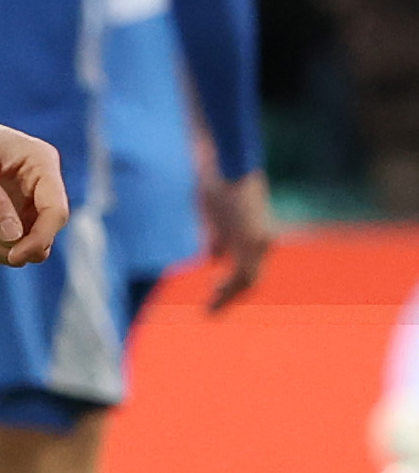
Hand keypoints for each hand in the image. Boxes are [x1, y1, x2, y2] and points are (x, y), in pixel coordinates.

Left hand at [0, 85, 67, 264]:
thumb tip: (14, 237)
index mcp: (41, 163)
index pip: (56, 211)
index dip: (40, 238)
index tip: (14, 254)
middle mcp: (40, 183)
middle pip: (45, 232)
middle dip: (16, 246)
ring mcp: (27, 199)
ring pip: (30, 242)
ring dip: (3, 248)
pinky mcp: (11, 210)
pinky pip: (13, 241)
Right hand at [201, 169, 275, 311]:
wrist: (230, 161)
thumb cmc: (219, 177)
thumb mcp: (216, 210)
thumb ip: (218, 235)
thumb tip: (215, 258)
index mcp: (255, 231)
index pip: (246, 265)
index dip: (230, 283)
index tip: (213, 288)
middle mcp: (262, 239)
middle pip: (250, 277)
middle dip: (230, 294)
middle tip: (211, 310)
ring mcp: (259, 241)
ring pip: (248, 279)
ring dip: (228, 297)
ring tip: (210, 311)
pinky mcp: (251, 240)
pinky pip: (242, 275)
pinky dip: (228, 292)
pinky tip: (213, 299)